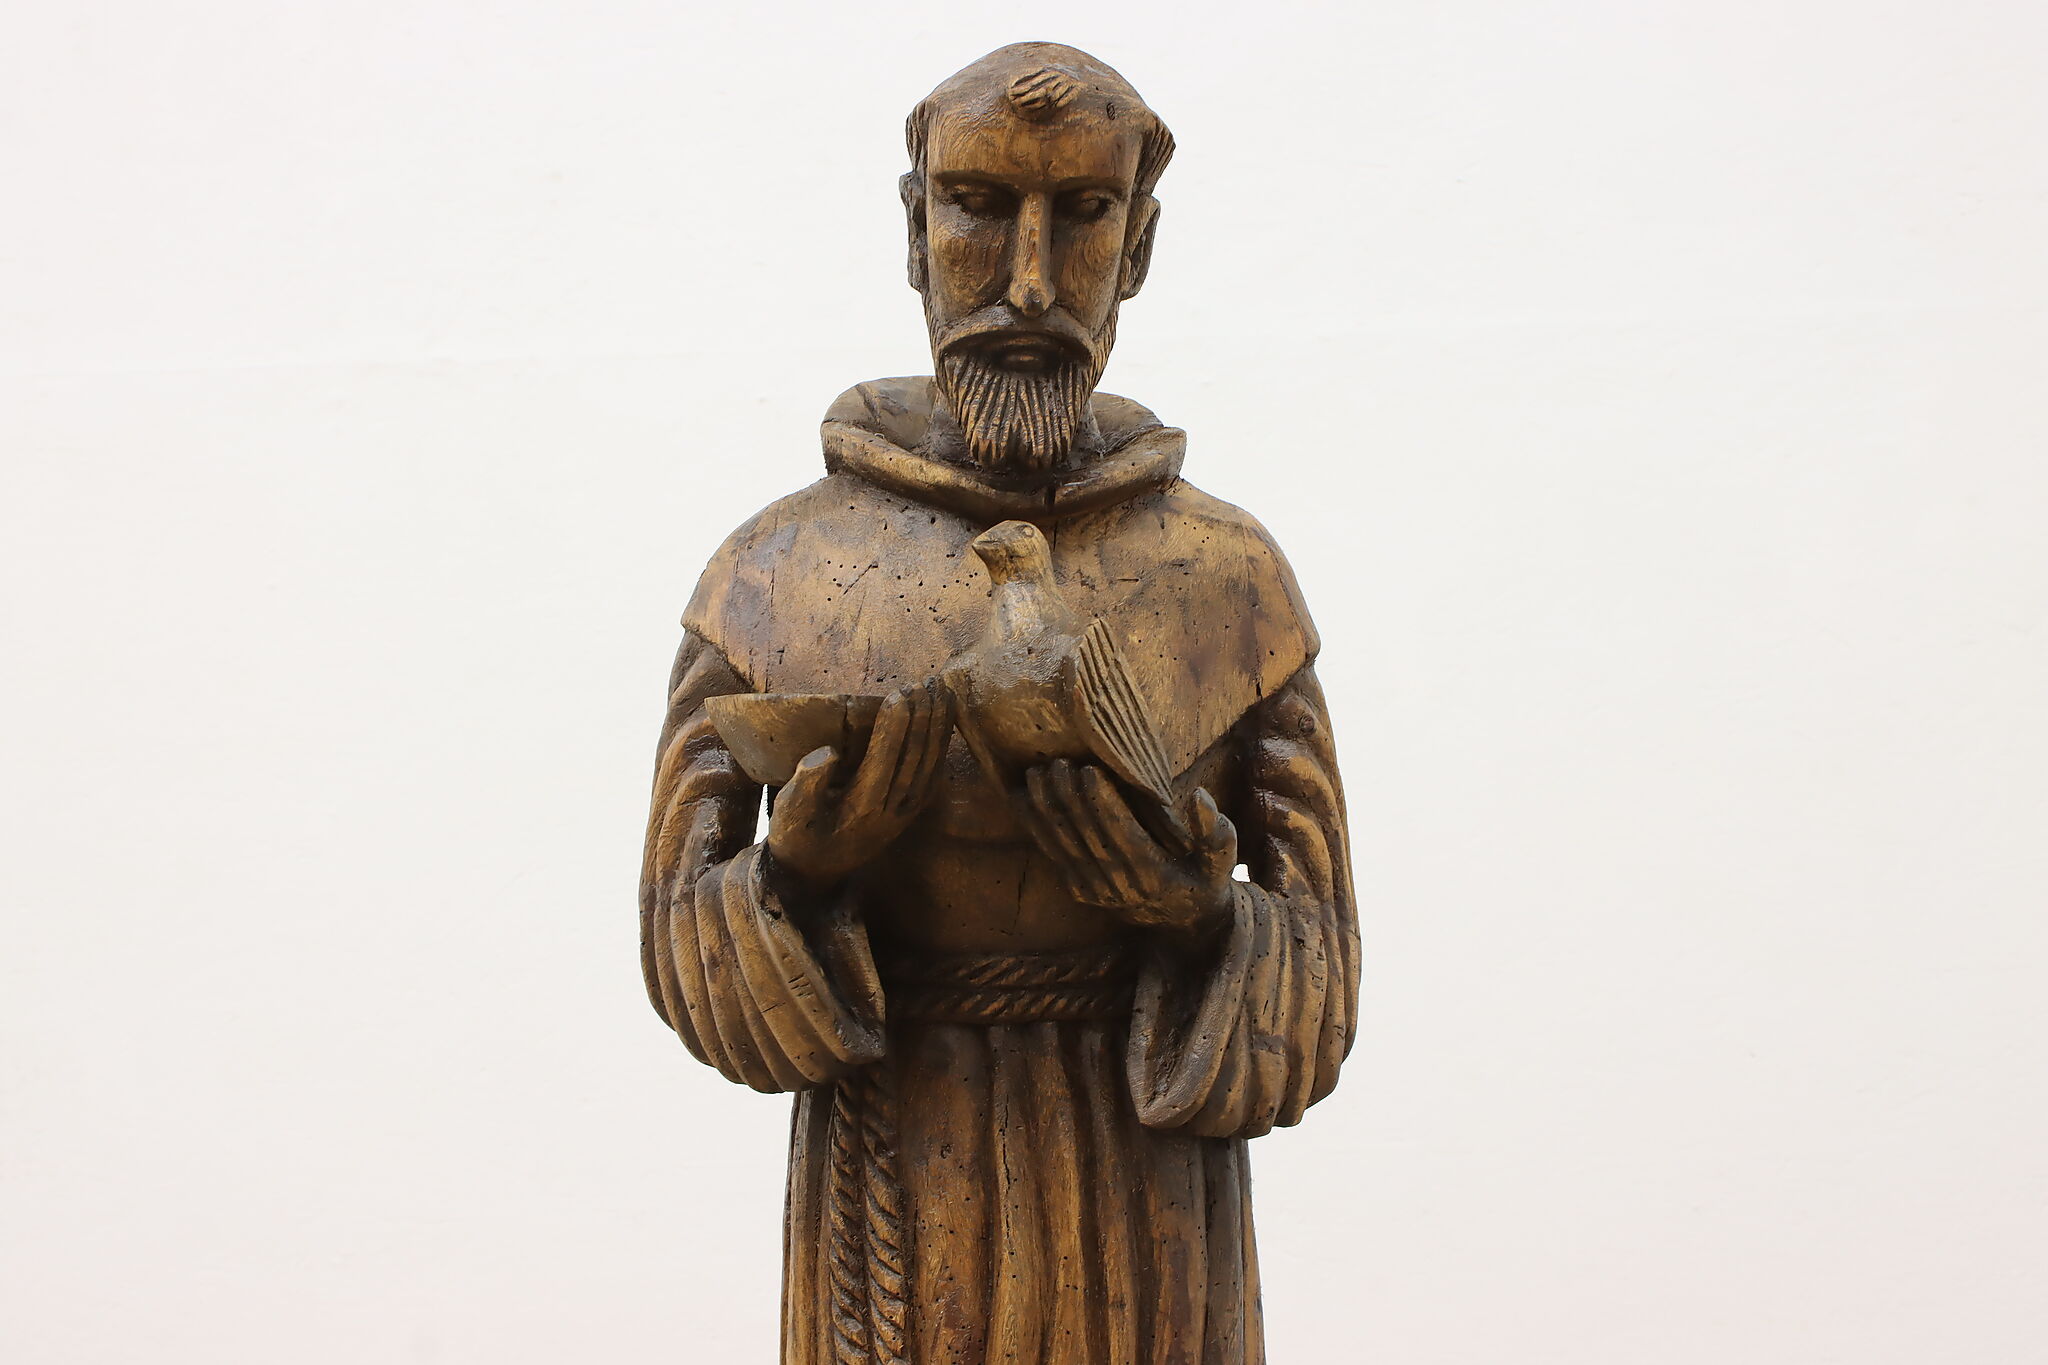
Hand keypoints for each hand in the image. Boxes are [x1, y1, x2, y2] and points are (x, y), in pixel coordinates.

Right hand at [765, 679, 951, 890]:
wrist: (815, 872)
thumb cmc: (796, 836)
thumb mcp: (788, 813)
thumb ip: (806, 783)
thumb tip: (828, 752)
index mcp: (860, 808)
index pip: (884, 760)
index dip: (895, 727)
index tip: (901, 693)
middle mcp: (890, 811)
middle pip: (914, 759)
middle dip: (923, 717)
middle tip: (926, 682)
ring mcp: (905, 813)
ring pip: (930, 765)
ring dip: (938, 726)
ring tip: (942, 690)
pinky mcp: (911, 812)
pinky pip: (934, 775)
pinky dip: (942, 745)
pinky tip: (946, 720)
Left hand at [1022, 760, 1236, 942]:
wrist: (1184, 925)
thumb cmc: (1205, 881)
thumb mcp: (1222, 860)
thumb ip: (1215, 831)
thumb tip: (1199, 797)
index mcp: (1153, 876)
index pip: (1122, 835)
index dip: (1103, 804)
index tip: (1090, 770)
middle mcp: (1119, 886)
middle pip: (1087, 837)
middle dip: (1069, 799)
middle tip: (1056, 763)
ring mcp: (1096, 892)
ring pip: (1064, 846)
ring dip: (1046, 810)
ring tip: (1034, 775)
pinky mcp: (1080, 891)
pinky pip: (1054, 856)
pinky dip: (1036, 827)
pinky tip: (1022, 800)